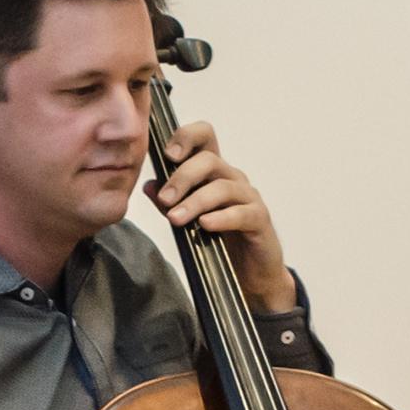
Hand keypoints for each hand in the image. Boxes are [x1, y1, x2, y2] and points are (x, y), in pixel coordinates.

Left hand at [151, 121, 295, 312]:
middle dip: (182, 177)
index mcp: (213, 172)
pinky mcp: (259, 219)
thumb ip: (169, 202)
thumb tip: (149, 185)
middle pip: (209, 160)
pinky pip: (241, 213)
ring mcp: (248, 197)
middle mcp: (232, 178)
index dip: (187, 137)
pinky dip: (221, 218)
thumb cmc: (218, 241)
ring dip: (195, 201)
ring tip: (175, 219)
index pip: (204, 137)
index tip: (167, 154)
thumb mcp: (187, 219)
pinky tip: (205, 225)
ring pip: (222, 187)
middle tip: (165, 199)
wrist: (248, 273)